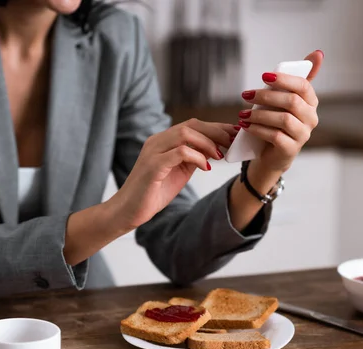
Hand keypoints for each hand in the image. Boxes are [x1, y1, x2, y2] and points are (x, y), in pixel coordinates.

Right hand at [108, 119, 235, 228]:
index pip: (193, 125)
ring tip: (219, 155)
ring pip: (185, 133)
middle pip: (191, 125)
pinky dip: (197, 157)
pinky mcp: (153, 165)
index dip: (216, 127)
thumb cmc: (152, 193)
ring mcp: (153, 151)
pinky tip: (206, 167)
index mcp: (163, 141)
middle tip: (233, 142)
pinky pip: (180, 152)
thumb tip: (213, 150)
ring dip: (207, 143)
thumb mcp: (178, 172)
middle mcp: (157, 141)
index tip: (234, 134)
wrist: (128, 210)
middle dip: (216, 131)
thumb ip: (192, 159)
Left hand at [238, 50, 323, 183]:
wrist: (271, 155)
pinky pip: (275, 136)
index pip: (303, 86)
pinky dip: (258, 129)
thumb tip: (318, 53)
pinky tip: (245, 126)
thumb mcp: (283, 100)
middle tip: (246, 94)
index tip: (263, 76)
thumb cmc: (276, 123)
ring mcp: (303, 135)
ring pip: (283, 119)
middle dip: (266, 96)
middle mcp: (311, 119)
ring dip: (259, 114)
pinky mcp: (291, 149)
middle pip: (292, 101)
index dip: (284, 79)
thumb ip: (295, 79)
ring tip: (242, 113)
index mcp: (311, 103)